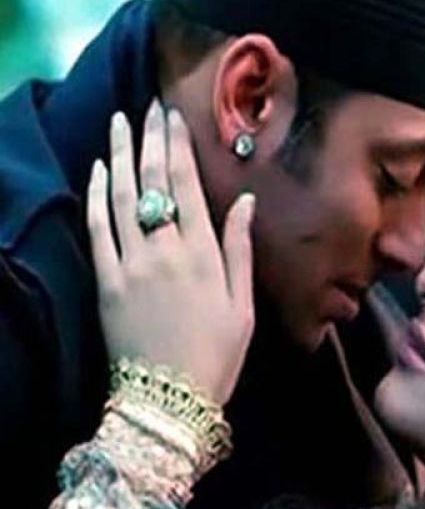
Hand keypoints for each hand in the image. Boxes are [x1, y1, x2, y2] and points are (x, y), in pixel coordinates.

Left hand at [87, 100, 255, 403]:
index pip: (187, 187)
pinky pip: (96, 228)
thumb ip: (241, 249)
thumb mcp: (243, 305)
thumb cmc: (217, 354)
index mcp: (203, 255)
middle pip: (154, 183)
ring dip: (121, 155)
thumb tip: (244, 201)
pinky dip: (96, 195)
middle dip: (151, 141)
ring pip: (122, 197)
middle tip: (147, 108)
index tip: (174, 117)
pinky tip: (99, 169)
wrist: (169, 400)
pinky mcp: (105, 281)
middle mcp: (165, 251)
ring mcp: (130, 264)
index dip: (179, 148)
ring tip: (120, 123)